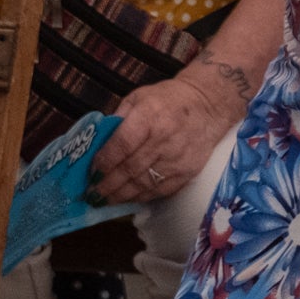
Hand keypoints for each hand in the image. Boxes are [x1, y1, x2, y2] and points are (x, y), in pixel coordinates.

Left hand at [90, 64, 247, 205]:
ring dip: (121, 195)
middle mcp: (164, 139)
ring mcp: (177, 159)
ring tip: (104, 201)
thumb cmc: (168, 99)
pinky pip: (160, 191)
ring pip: (144, 184)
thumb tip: (97, 145)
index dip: (105, 162)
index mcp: (150, 115)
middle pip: (131, 169)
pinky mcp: (187, 173)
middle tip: (91, 195)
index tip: (91, 173)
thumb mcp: (139, 97)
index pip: (122, 144)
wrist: (208, 106)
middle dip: (108, 185)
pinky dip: (141, 197)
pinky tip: (127, 198)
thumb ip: (118, 120)